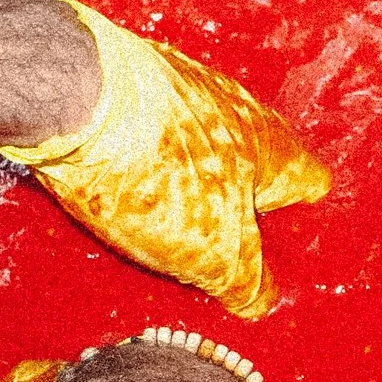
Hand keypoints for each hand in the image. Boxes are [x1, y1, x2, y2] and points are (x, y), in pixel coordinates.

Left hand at [1, 6, 329, 317]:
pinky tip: (115, 186)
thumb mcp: (215, 253)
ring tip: (159, 219)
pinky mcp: (128, 82)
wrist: (72, 99)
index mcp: (270, 147)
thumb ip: (246, 279)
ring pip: (197, 144)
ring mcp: (179, 89)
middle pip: (251, 161)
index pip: (309, 181)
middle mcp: (232, 108)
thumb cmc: (155, 172)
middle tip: (218, 242)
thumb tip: (259, 300)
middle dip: (236, 200)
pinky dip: (138, 157)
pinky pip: (146, 129)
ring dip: (185, 178)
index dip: (300, 215)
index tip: (286, 239)